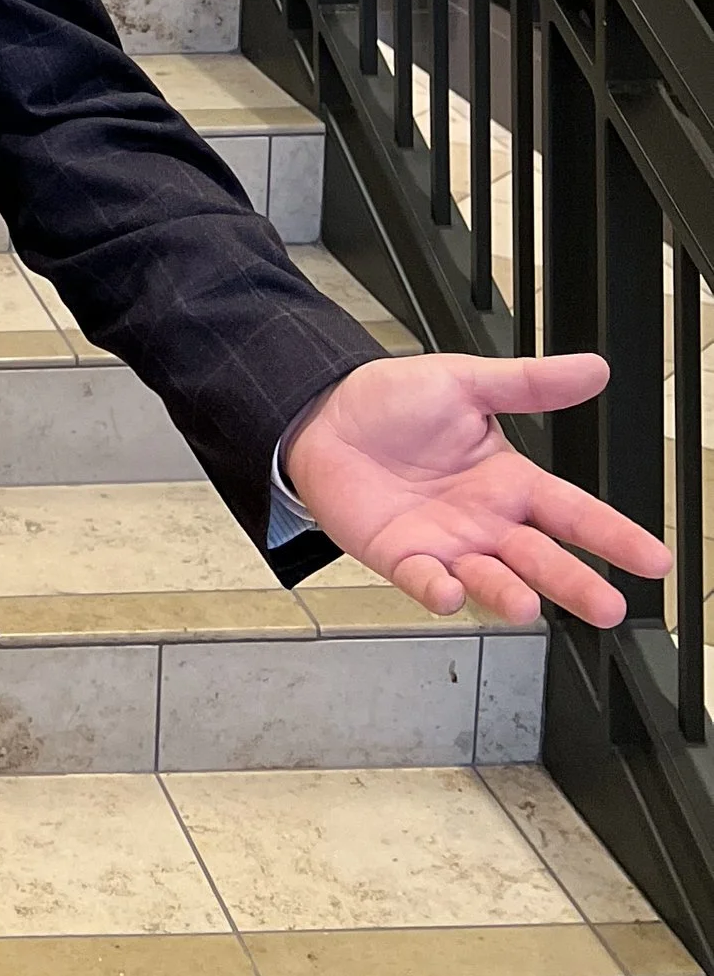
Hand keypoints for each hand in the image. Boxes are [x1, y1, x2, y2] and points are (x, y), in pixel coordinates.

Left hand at [282, 351, 672, 630]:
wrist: (323, 414)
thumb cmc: (393, 402)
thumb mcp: (465, 381)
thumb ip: (530, 383)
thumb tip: (593, 369)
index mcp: (509, 481)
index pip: (574, 511)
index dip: (613, 535)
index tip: (653, 560)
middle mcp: (485, 521)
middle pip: (542, 558)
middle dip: (576, 583)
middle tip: (609, 606)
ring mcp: (446, 544)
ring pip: (489, 579)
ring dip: (509, 595)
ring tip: (529, 606)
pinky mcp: (400, 556)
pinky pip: (423, 579)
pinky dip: (436, 590)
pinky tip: (447, 591)